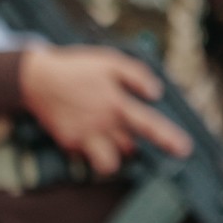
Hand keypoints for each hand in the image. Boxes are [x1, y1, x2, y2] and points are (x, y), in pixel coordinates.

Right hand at [19, 45, 191, 174]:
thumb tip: (156, 93)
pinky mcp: (69, 143)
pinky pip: (87, 155)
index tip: (184, 150)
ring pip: (109, 161)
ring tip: (111, 140)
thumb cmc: (78, 68)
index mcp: (116, 103)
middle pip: (130, 149)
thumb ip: (136, 76)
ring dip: (115, 154)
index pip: (148, 125)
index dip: (168, 139)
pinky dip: (92, 148)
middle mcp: (102, 124)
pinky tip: (87, 131)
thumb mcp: (110, 61)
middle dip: (135, 146)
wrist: (37, 79)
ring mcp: (84, 136)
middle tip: (129, 134)